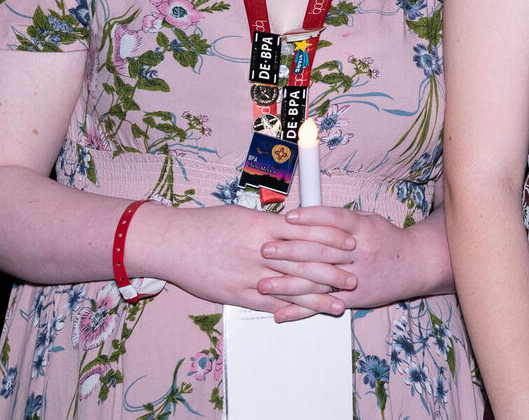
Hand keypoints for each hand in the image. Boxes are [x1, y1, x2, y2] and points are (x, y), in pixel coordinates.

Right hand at [151, 203, 344, 319]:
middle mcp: (260, 251)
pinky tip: (308, 314)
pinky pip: (270, 304)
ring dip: (319, 296)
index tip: (350, 242)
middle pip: (305, 262)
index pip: (307, 233)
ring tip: (342, 301)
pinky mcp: (237, 294)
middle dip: (334, 270)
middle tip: (356, 275)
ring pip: (292, 287)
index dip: (332, 239)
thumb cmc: (206, 225)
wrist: (172, 244)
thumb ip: (272, 224)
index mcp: (264, 227)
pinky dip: (292, 310)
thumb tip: (296, 224)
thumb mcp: (244, 215)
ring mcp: (249, 275)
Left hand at [268, 207, 429, 315]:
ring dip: (288, 285)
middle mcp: (361, 252)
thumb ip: (341, 220)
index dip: (311, 218)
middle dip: (290, 251)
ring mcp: (358, 277)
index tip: (288, 218)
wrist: (416, 265)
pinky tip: (281, 312)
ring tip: (264, 284)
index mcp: (364, 229)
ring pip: (319, 281)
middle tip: (266, 249)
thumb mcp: (369, 221)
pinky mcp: (355, 298)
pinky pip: (325, 305)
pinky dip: (301, 310)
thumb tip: (308, 215)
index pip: (335, 220)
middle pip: (322, 251)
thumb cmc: (388, 240)